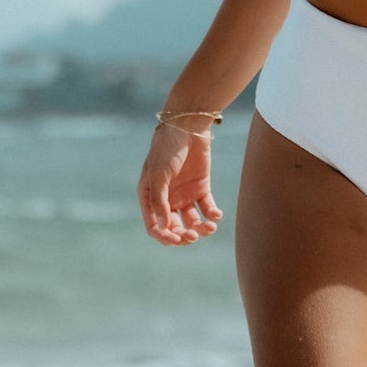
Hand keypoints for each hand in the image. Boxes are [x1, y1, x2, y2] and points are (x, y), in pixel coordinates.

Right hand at [137, 124, 222, 246]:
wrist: (187, 126)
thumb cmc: (167, 149)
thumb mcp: (159, 174)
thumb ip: (160, 201)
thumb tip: (164, 227)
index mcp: (150, 196)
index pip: (154, 226)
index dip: (165, 237)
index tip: (177, 240)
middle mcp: (167, 198)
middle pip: (174, 228)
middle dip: (184, 236)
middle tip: (194, 236)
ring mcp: (184, 194)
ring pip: (192, 221)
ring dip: (201, 228)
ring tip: (210, 227)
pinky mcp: (201, 188)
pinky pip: (207, 208)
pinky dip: (212, 215)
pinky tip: (216, 215)